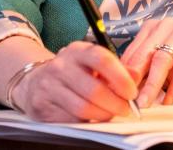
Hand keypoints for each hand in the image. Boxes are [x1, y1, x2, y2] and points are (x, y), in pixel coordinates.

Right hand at [12, 41, 138, 121]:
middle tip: (126, 110)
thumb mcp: (93, 64)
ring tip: (111, 114)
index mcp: (78, 50)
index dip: (120, 78)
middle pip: (94, 89)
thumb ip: (116, 69)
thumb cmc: (73, 72)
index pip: (102, 59)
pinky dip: (86, 121)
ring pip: (83, 108)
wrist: (35, 81)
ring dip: (103, 115)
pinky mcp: (41, 105)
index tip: (131, 92)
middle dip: (115, 103)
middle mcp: (61, 66)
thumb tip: (136, 77)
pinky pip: (70, 119)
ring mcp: (49, 86)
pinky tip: (92, 118)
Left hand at [121, 18, 172, 107]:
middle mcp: (168, 23)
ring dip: (152, 84)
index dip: (124, 73)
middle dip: (135, 80)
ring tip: (146, 103)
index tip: (117, 94)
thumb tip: (126, 90)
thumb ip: (149, 73)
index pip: (133, 50)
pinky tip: (171, 99)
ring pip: (163, 58)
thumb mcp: (168, 68)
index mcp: (155, 27)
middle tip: (128, 101)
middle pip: (145, 54)